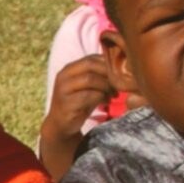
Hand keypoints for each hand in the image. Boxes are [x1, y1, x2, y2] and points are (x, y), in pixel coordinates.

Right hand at [39, 54, 118, 178]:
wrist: (61, 125)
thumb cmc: (79, 103)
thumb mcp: (88, 86)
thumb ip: (99, 75)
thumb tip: (122, 68)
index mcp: (69, 68)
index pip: (92, 58)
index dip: (108, 64)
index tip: (119, 74)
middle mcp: (64, 76)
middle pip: (91, 65)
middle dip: (108, 74)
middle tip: (119, 84)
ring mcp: (63, 89)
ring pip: (90, 79)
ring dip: (106, 86)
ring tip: (113, 94)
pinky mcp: (66, 103)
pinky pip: (88, 95)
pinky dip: (100, 98)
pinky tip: (106, 102)